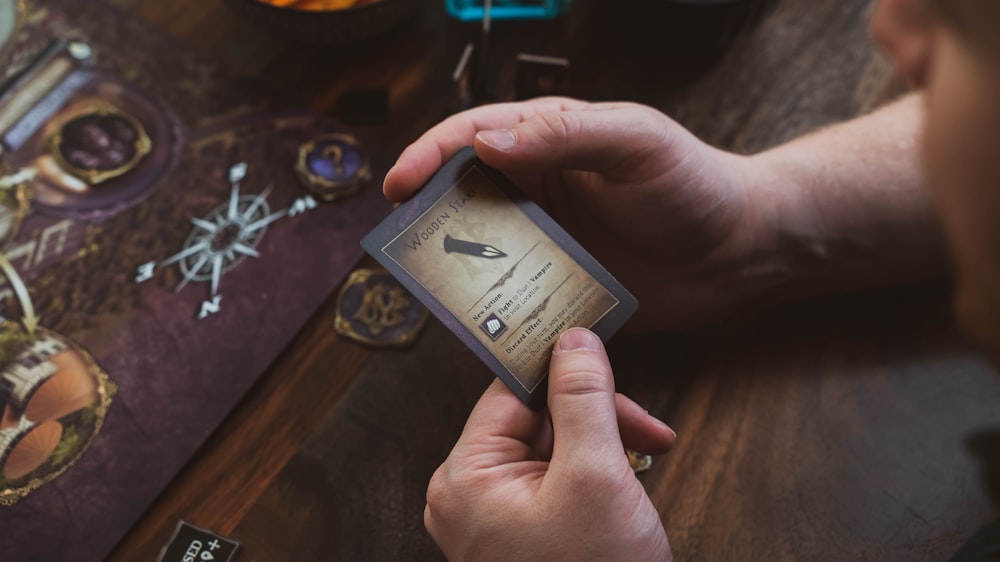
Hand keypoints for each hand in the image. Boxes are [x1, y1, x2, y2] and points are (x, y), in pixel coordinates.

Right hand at [384, 98, 763, 329]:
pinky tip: (481, 321)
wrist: (741, 253)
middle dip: (428, 214)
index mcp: (551, 140)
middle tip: (400, 239)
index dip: (430, 155)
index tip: (400, 184)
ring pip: (482, 250)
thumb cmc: (694, 183)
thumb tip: (488, 142)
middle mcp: (539, 189)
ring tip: (429, 283)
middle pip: (464, 196)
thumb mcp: (635, 142)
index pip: (474, 138)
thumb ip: (566, 135)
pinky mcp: (561, 288)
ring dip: (454, 265)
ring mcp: (548, 242)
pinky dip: (492, 308)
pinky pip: (514, 297)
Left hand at [424, 328, 675, 560]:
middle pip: (535, 418)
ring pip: (553, 447)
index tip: (597, 345)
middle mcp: (472, 495)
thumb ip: (583, 399)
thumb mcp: (596, 475)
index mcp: (466, 477)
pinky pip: (557, 480)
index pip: (510, 392)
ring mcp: (497, 518)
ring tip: (643, 460)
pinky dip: (597, 474)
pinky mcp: (524, 534)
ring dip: (603, 444)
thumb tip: (573, 339)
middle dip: (595, 416)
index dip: (559, 366)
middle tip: (643, 426)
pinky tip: (627, 485)